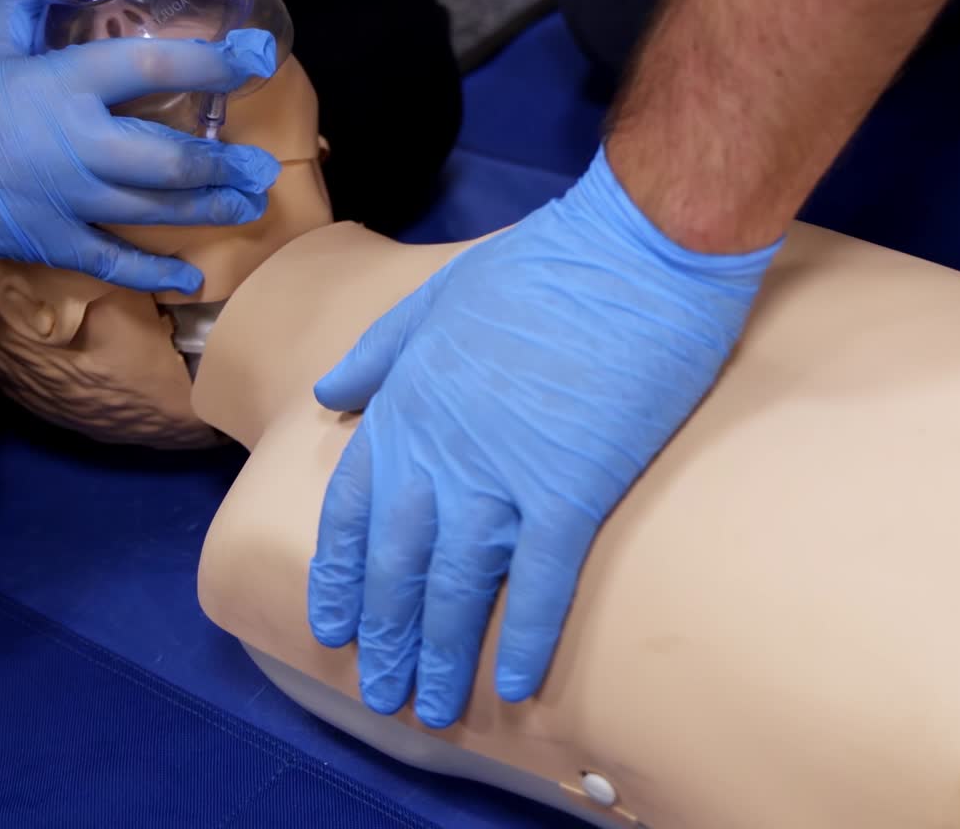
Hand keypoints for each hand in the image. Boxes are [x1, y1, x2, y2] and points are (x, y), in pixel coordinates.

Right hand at [0, 0, 280, 291]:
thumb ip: (31, 8)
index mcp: (63, 82)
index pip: (155, 67)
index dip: (212, 64)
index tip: (255, 58)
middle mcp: (75, 141)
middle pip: (170, 158)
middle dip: (223, 165)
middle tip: (261, 166)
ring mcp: (62, 197)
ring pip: (153, 209)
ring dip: (208, 210)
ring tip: (248, 206)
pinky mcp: (44, 239)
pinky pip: (112, 261)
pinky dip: (154, 273)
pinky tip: (191, 279)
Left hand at [308, 150, 777, 726]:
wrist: (630, 252)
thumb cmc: (537, 266)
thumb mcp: (435, 298)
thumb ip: (378, 353)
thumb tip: (330, 396)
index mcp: (406, 403)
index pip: (351, 509)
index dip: (339, 573)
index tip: (332, 621)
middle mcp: (441, 451)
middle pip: (399, 562)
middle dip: (386, 632)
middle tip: (382, 690)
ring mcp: (504, 473)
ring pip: (460, 586)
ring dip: (442, 653)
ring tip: (432, 706)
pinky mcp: (574, 488)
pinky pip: (543, 580)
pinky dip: (528, 635)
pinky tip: (514, 682)